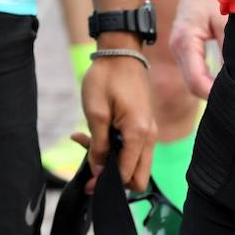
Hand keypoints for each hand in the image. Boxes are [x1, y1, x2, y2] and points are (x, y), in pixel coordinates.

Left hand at [79, 50, 156, 191]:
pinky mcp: (143, 125)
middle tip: (90, 168)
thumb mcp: (96, 113)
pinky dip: (115, 149)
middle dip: (114, 179)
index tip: (88, 184)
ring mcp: (148, 130)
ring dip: (112, 162)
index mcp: (139, 133)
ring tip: (86, 143)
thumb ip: (98, 146)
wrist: (121, 51)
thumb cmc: (107, 78)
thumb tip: (99, 172)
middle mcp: (149, 135)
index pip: (127, 174)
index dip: (106, 183)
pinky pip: (133, 148)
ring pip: (135, 164)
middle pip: (138, 177)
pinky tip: (91, 136)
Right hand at [170, 0, 224, 98]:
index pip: (197, 83)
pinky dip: (211, 76)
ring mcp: (180, 48)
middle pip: (194, 85)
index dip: (216, 95)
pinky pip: (197, 69)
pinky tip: (229, 77)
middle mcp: (178, 48)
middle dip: (215, 94)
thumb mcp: (226, 21)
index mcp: (185, 42)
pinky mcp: (187, 45)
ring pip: (195, 78)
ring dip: (214, 85)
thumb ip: (231, 50)